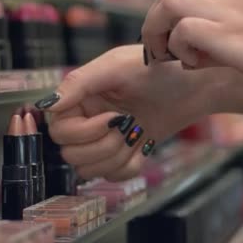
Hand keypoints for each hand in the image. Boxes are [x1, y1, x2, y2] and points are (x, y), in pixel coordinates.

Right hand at [35, 45, 214, 180]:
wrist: (195, 85)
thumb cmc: (159, 69)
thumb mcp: (117, 67)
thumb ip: (80, 83)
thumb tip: (47, 106)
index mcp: (81, 97)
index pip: (58, 130)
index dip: (84, 132)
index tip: (114, 118)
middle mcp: (87, 118)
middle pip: (70, 154)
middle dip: (103, 146)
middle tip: (129, 127)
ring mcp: (105, 138)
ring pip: (88, 169)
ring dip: (116, 157)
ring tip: (137, 135)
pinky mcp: (123, 152)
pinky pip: (111, 175)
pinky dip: (128, 167)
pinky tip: (143, 147)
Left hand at [142, 0, 242, 102]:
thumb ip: (228, 39)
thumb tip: (194, 56)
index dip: (173, 22)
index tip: (176, 48)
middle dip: (156, 25)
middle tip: (163, 55)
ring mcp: (233, 10)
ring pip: (169, 2)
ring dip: (160, 33)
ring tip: (174, 59)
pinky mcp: (233, 34)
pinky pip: (184, 28)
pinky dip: (180, 48)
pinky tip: (197, 65)